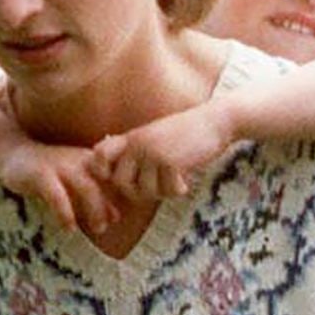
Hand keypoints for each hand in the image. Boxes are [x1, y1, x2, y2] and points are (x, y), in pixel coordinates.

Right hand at [0, 139, 121, 234]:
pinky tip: (69, 228)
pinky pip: (58, 196)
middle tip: (105, 227)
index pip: (114, 179)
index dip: (120, 198)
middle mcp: (78, 160)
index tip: (118, 217)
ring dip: (95, 210)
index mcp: (89, 159)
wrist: (12, 152)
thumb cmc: (47, 168)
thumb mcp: (73, 179)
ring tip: (97, 229)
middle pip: (103, 184)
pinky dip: (66, 213)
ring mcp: (60, 166)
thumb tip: (117, 217)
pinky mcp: (41, 175)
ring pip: (86, 188)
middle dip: (108, 207)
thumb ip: (94, 195)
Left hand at [91, 102, 233, 201]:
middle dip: (139, 193)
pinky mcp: (169, 160)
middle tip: (158, 189)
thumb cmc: (186, 134)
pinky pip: (167, 190)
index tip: (124, 177)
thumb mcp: (154, 138)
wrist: (214, 121)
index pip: (99, 155)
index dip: (103, 171)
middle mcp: (137, 144)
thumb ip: (136, 153)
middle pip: (121, 183)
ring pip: (145, 191)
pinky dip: (178, 190)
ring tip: (174, 183)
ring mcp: (151, 152)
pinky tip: (185, 182)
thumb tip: (117, 181)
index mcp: (130, 138)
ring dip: (163, 193)